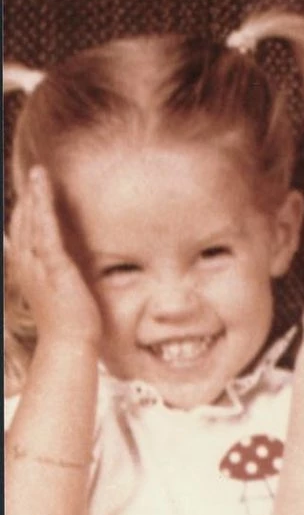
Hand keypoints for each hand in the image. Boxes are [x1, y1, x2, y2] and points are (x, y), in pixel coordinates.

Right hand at [7, 167, 101, 347]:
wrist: (70, 343)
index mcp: (27, 267)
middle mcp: (26, 263)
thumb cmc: (70, 321)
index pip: (23, 230)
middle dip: (27, 195)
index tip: (32, 186)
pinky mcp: (54, 268)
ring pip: (31, 222)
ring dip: (34, 195)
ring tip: (37, 172)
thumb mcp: (59, 290)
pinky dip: (44, 210)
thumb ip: (58, 272)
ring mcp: (37, 265)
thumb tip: (66, 262)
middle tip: (33, 170)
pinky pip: (46, 233)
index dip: (26, 207)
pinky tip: (44, 192)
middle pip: (22, 221)